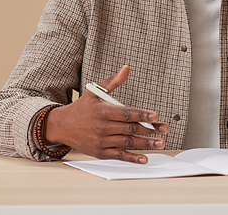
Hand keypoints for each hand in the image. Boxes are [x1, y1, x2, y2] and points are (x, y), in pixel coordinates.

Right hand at [44, 65, 169, 162]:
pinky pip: (119, 156)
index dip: (142, 114)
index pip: (126, 113)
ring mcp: (102, 141)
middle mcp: (103, 126)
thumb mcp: (95, 92)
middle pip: (130, 128)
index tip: (155, 116)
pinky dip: (132, 158)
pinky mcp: (100, 152)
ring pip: (127, 142)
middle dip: (149, 129)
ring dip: (145, 143)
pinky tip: (144, 158)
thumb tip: (126, 69)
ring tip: (160, 143)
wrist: (62, 126)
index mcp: (103, 110)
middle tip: (165, 129)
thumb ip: (113, 82)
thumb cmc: (81, 108)